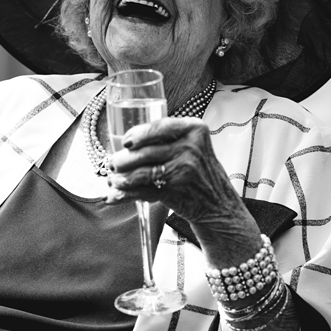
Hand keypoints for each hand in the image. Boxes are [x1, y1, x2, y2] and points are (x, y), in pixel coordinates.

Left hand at [106, 117, 248, 230]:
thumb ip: (167, 137)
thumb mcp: (193, 145)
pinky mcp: (175, 191)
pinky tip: (114, 196)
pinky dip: (125, 194)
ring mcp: (184, 170)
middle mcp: (190, 147)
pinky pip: (144, 191)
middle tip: (113, 164)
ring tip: (113, 180)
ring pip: (142, 172)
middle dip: (123, 160)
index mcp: (194, 129)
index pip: (159, 127)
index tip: (125, 142)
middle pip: (146, 151)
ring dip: (121, 178)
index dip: (138, 134)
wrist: (218, 203)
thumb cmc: (199, 170)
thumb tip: (125, 140)